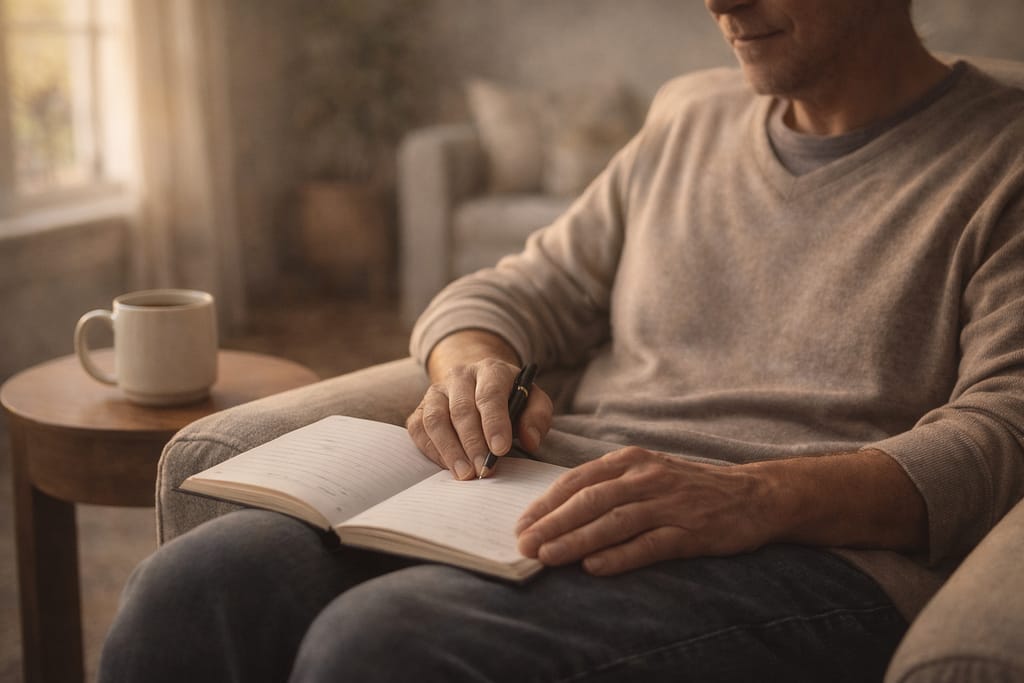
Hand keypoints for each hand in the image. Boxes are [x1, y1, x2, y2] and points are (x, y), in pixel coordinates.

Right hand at [406, 357, 552, 479]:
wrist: (479, 385)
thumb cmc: (511, 399)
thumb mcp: (533, 401)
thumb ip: (537, 417)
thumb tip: (530, 440)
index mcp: (491, 370)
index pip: (490, 394)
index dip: (494, 423)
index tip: (500, 450)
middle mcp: (459, 376)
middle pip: (461, 409)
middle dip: (473, 443)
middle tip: (483, 470)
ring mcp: (436, 391)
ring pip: (435, 419)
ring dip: (450, 450)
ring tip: (465, 474)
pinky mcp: (421, 409)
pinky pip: (419, 430)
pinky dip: (432, 450)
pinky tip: (448, 467)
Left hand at [515, 447, 775, 574]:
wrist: (754, 494)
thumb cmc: (690, 487)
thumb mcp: (647, 473)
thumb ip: (609, 486)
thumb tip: (560, 511)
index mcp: (631, 461)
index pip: (578, 480)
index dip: (546, 503)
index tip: (521, 524)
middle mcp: (647, 477)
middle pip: (590, 500)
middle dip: (552, 523)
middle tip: (525, 544)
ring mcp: (669, 503)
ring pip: (613, 521)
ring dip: (577, 540)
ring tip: (548, 557)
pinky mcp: (690, 530)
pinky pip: (649, 544)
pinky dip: (620, 556)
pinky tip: (595, 568)